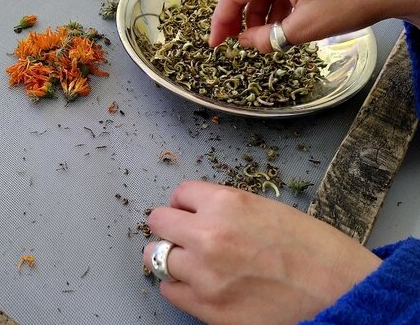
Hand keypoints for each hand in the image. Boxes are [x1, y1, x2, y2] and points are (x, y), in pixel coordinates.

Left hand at [142, 180, 381, 324]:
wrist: (345, 297)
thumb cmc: (320, 254)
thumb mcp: (272, 210)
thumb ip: (230, 210)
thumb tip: (203, 213)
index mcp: (228, 204)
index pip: (180, 193)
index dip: (187, 204)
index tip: (192, 212)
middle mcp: (209, 235)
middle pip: (158, 222)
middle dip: (171, 227)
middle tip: (185, 236)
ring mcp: (204, 274)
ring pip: (157, 257)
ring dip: (172, 257)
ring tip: (192, 262)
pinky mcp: (208, 308)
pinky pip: (169, 290)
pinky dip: (179, 286)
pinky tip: (198, 285)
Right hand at [209, 0, 419, 51]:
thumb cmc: (355, 0)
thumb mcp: (305, 27)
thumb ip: (268, 38)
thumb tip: (246, 44)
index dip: (222, 20)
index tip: (216, 43)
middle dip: (236, 11)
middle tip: (232, 38)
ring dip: (258, 7)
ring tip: (263, 35)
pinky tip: (283, 21)